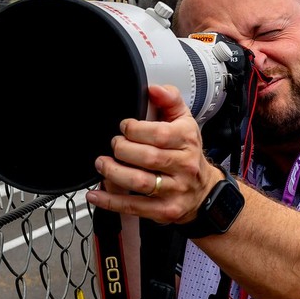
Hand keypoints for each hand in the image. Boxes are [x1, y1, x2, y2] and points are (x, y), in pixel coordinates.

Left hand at [85, 84, 223, 224]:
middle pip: (147, 157)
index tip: (124, 127)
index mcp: (187, 141)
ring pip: (139, 182)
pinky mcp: (164, 210)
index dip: (135, 130)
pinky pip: (134, 206)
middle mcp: (183, 166)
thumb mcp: (185, 122)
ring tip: (101, 163)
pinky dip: (111, 201)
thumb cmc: (188, 155)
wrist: (204, 192)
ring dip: (113, 172)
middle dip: (122, 149)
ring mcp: (174, 190)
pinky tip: (95, 194)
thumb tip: (154, 88)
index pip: (160, 134)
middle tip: (113, 145)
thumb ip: (170, 100)